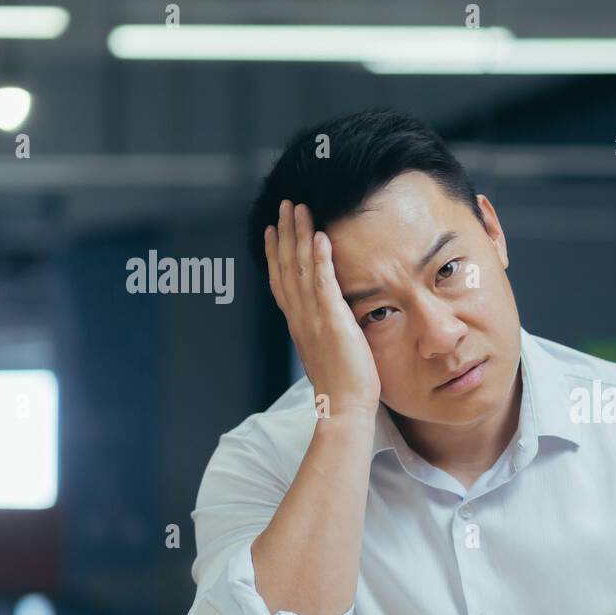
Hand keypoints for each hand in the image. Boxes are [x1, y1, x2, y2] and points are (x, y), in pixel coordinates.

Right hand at [264, 200, 380, 418]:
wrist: (343, 408)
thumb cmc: (343, 387)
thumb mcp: (330, 352)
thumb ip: (327, 332)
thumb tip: (332, 322)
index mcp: (298, 324)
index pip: (282, 281)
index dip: (275, 254)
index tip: (271, 231)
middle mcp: (300, 317)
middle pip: (286, 266)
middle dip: (284, 233)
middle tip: (284, 206)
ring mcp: (313, 318)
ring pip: (300, 268)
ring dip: (298, 235)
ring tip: (299, 208)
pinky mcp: (332, 321)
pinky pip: (323, 282)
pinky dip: (319, 258)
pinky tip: (320, 236)